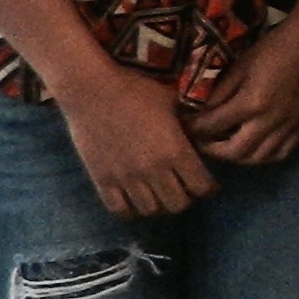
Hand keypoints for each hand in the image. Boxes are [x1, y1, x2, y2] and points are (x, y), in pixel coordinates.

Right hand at [57, 63, 216, 216]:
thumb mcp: (173, 101)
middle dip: (186, 198)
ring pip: (151, 210)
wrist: (90, 88)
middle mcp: (153, 169)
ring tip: (160, 193)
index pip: (202, 187)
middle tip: (184, 188)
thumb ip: (191, 121)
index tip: (208, 183)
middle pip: (178, 204)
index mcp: (176, 150)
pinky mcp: (101, 179)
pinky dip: (131, 209)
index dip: (209, 188)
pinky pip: (120, 209)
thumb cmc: (135, 88)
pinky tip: (135, 197)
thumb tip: (208, 130)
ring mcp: (126, 177)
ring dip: (159, 204)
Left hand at [185, 14, 298, 165]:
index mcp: (251, 103)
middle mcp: (269, 121)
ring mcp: (288, 127)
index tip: (184, 125)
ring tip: (225, 146)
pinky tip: (254, 149)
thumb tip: (200, 110)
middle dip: (212, 150)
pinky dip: (264, 157)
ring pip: (258, 158)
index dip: (194, 127)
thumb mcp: (240, 66)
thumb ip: (220, 92)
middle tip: (201, 141)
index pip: (213, 125)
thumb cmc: (273, 49)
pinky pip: (281, 153)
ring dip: (236, 157)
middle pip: (234, 151)